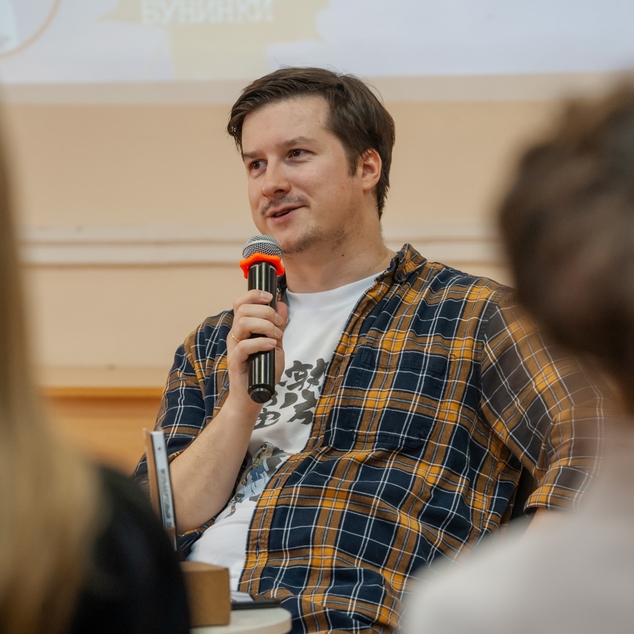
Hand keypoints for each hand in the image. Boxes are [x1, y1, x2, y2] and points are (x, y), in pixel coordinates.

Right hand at [226, 289, 287, 414]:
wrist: (254, 397)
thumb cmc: (263, 371)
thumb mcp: (276, 344)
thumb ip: (278, 326)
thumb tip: (282, 304)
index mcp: (243, 329)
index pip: (241, 303)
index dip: (254, 295)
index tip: (270, 296)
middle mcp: (236, 335)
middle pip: (243, 309)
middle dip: (266, 311)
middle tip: (279, 324)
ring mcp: (234, 348)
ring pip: (243, 323)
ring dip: (265, 326)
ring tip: (277, 337)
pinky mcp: (235, 362)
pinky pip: (245, 346)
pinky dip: (261, 343)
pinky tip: (272, 346)